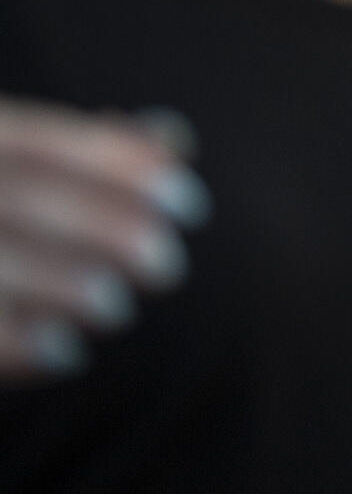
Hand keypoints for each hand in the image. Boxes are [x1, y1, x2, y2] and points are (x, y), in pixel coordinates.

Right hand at [0, 98, 209, 379]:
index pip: (37, 142)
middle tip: (168, 265)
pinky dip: (13, 342)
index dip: (115, 167)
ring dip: (57, 284)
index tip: (191, 204)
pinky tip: (67, 353)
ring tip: (117, 308)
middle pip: (14, 198)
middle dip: (98, 228)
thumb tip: (173, 140)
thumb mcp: (21, 169)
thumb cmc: (4, 219)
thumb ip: (92, 151)